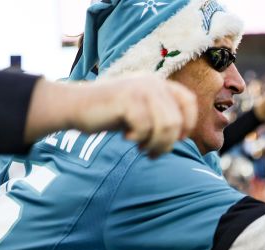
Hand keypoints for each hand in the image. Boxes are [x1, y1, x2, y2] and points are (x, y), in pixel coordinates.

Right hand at [66, 76, 198, 157]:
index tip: (177, 139)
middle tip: (151, 152)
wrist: (76, 107)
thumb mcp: (142, 114)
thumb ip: (162, 118)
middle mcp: (152, 82)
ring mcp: (139, 89)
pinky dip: (137, 138)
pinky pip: (145, 127)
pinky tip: (126, 137)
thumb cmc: (111, 115)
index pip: (188, 101)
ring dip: (155, 144)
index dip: (188, 123)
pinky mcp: (127, 99)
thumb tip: (182, 137)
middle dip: (166, 143)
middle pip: (176, 121)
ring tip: (141, 148)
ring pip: (165, 126)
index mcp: (158, 83)